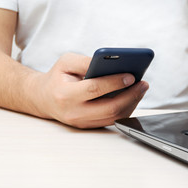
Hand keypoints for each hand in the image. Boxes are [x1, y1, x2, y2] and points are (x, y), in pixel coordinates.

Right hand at [29, 53, 148, 128]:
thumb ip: (86, 61)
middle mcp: (74, 112)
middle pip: (109, 108)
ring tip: (141, 88)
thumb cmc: (58, 77)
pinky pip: (111, 120)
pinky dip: (125, 109)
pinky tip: (133, 96)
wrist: (44, 98)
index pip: (94, 89)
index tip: (131, 75)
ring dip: (131, 103)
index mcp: (66, 94)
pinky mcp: (88, 126)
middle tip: (143, 83)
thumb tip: (111, 63)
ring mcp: (82, 122)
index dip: (114, 82)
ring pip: (113, 117)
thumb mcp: (66, 61)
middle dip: (130, 96)